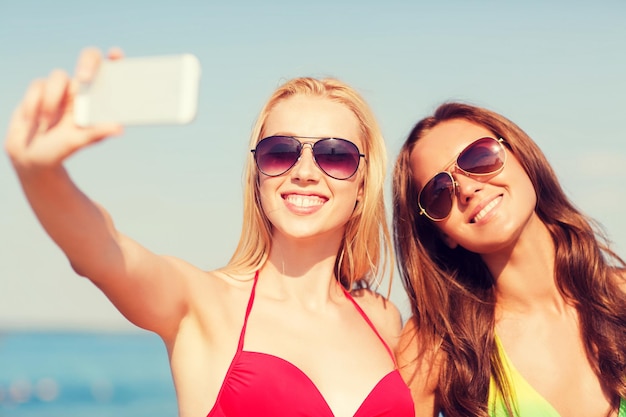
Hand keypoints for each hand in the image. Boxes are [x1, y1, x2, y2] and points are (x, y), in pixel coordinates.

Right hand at [4, 47, 123, 170]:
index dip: (115, 60)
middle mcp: (82, 89)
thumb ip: (97, 132)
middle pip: (88, 59)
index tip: (116, 54)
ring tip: (47, 122)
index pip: (110, 74)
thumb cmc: (62, 148)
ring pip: (58, 76)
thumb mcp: (80, 141)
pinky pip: (38, 85)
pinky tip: (33, 120)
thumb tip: (119, 128)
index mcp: (98, 100)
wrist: (32, 155)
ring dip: (52, 100)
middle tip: (83, 78)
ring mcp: (61, 88)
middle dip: (87, 64)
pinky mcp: (40, 89)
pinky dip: (35, 104)